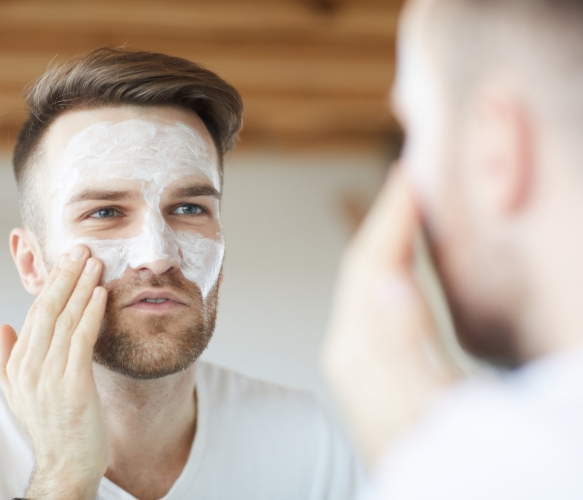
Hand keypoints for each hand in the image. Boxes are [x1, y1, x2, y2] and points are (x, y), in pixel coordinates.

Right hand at [0, 246, 108, 499]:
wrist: (68, 464)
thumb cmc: (52, 425)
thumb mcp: (19, 393)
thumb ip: (7, 359)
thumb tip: (3, 325)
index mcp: (17, 365)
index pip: (34, 313)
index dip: (52, 283)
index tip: (66, 260)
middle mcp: (28, 367)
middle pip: (47, 309)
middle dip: (65, 275)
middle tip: (81, 249)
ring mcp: (49, 376)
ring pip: (65, 319)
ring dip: (81, 287)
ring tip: (95, 262)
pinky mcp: (73, 384)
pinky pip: (82, 339)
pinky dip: (90, 313)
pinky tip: (100, 293)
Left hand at [322, 168, 460, 468]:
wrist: (434, 494)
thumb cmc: (443, 462)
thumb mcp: (430, 408)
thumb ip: (404, 347)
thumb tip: (388, 281)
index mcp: (362, 351)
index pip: (372, 263)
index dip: (393, 214)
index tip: (412, 169)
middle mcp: (352, 348)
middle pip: (364, 264)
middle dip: (388, 216)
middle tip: (414, 173)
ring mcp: (360, 358)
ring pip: (370, 278)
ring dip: (390, 236)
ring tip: (413, 203)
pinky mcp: (374, 366)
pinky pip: (378, 298)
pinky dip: (393, 266)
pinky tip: (409, 259)